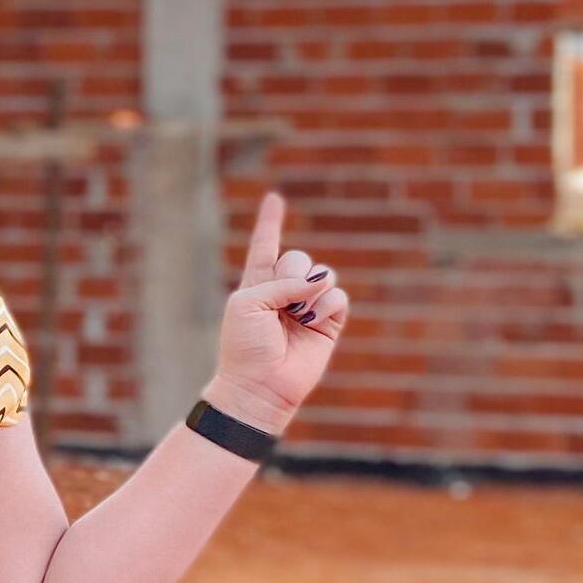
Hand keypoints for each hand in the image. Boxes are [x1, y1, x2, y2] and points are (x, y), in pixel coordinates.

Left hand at [203, 190, 349, 434]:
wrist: (260, 385)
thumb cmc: (244, 345)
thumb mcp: (249, 302)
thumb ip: (281, 282)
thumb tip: (320, 284)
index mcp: (257, 283)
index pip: (265, 245)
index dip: (271, 222)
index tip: (274, 198)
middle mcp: (284, 292)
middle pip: (299, 257)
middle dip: (293, 272)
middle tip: (283, 301)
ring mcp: (308, 307)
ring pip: (323, 274)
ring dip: (310, 291)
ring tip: (297, 316)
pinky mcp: (328, 324)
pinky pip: (338, 297)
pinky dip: (327, 306)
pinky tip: (314, 321)